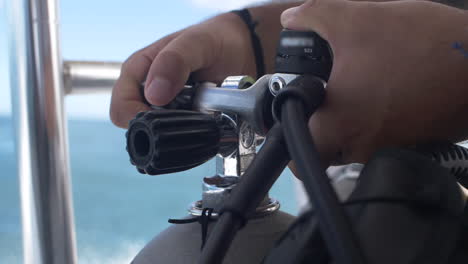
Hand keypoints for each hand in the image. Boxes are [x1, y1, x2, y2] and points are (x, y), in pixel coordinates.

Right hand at [110, 13, 256, 127]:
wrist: (241, 49)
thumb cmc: (213, 39)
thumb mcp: (196, 42)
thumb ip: (174, 61)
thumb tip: (154, 95)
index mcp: (136, 72)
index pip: (121, 109)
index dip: (139, 118)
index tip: (166, 116)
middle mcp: (146, 92)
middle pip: (139, 128)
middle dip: (164, 126)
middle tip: (190, 110)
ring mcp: (165, 108)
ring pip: (162, 135)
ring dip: (183, 128)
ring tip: (201, 108)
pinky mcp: (184, 119)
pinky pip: (183, 135)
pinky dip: (195, 131)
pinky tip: (207, 115)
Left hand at [281, 0, 467, 164]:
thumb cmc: (419, 43)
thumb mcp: (358, 19)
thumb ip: (315, 16)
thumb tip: (291, 18)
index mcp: (342, 124)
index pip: (300, 160)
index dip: (289, 142)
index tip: (290, 122)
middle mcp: (363, 147)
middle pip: (325, 153)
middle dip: (318, 129)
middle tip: (320, 102)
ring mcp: (390, 150)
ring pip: (352, 148)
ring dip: (347, 125)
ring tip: (353, 93)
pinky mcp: (412, 145)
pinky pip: (379, 142)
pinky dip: (373, 125)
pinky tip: (379, 97)